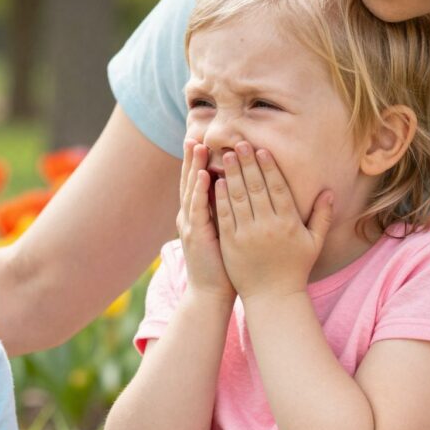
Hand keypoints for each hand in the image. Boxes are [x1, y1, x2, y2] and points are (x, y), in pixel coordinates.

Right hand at [177, 138, 234, 305]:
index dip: (199, 163)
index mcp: (197, 216)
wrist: (211, 294)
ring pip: (191, 190)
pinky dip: (200, 190)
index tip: (204, 141)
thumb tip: (239, 194)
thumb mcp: (225, 234)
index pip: (198, 183)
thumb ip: (227, 213)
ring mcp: (191, 225)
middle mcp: (190, 217)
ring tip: (197, 146)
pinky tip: (204, 175)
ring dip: (194, 167)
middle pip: (190, 181)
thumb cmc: (224, 267)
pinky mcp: (196, 236)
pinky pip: (198, 208)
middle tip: (195, 134)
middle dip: (192, 158)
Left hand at [216, 143, 331, 300]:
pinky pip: (225, 215)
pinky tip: (217, 181)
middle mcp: (268, 226)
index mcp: (288, 223)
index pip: (278, 188)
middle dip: (247, 163)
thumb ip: (322, 216)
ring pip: (238, 198)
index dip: (268, 167)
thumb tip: (329, 191)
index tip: (261, 150)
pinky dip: (220, 197)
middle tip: (238, 143)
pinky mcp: (231, 243)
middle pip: (256, 188)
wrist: (272, 297)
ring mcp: (247, 234)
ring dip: (232, 174)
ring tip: (226, 156)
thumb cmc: (295, 268)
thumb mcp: (314, 243)